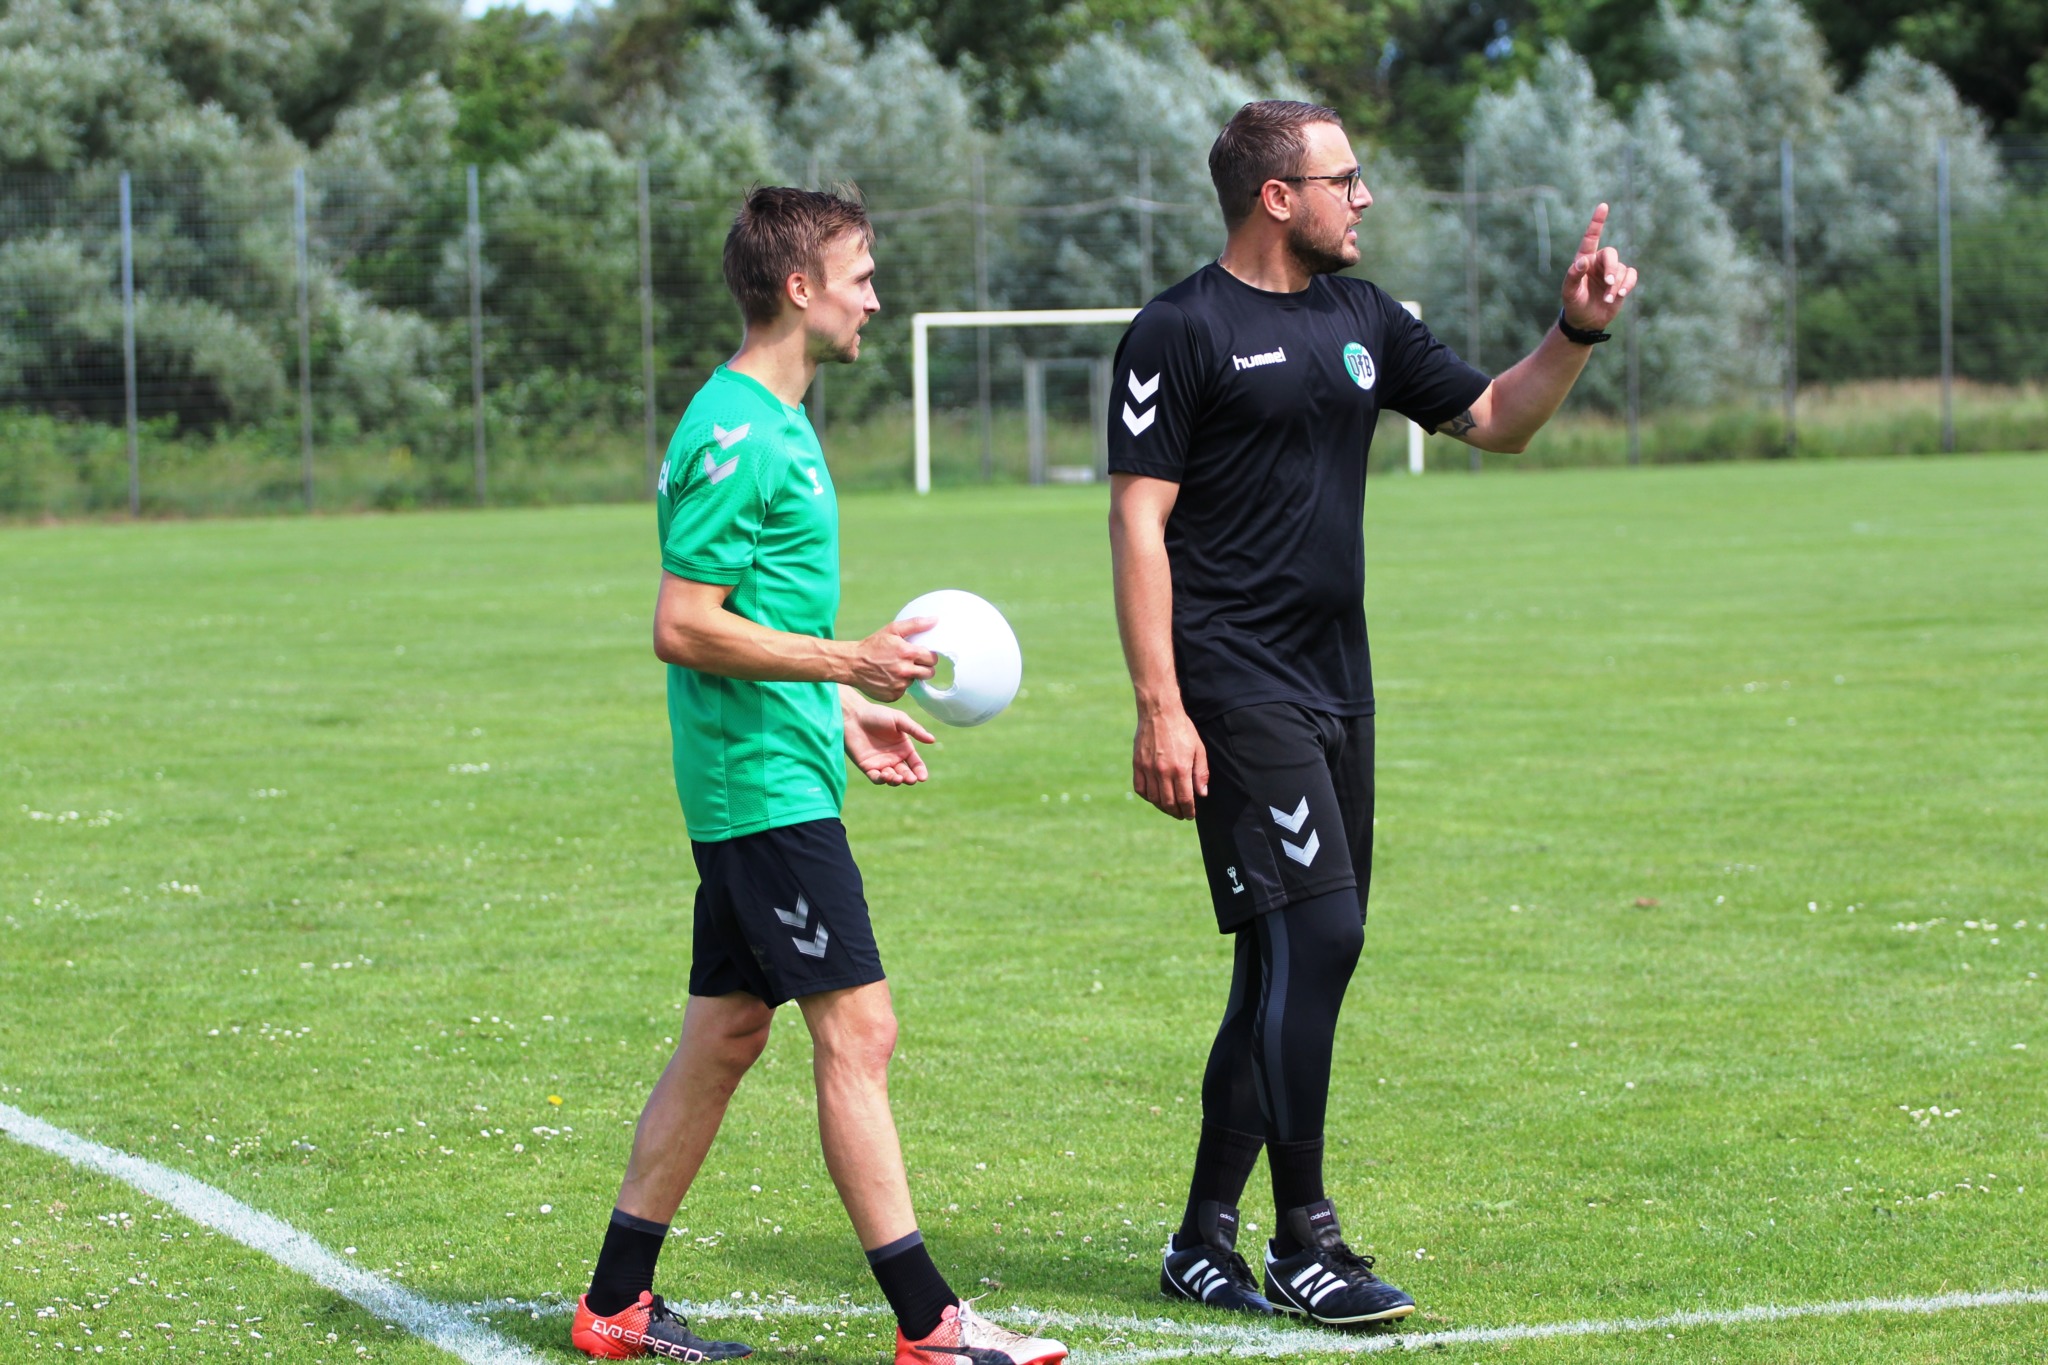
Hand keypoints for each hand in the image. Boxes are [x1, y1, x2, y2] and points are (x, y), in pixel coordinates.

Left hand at [844, 698, 935, 785]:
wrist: (853, 716)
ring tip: (895, 776)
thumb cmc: (877, 714)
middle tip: (910, 779)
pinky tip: (884, 776)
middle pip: (905, 773)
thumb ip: (915, 730)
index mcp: (903, 748)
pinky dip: (881, 780)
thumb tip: (932, 740)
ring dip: (895, 780)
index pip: (915, 764)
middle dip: (908, 778)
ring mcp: (881, 764)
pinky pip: (876, 778)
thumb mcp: (899, 720)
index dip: (920, 771)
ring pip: (891, 778)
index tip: (922, 777)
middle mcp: (894, 758)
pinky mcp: (867, 767)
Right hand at [845, 617, 936, 700]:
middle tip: (912, 662)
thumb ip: (916, 624)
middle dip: (924, 667)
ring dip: (910, 676)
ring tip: (897, 669)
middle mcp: (905, 671)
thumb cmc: (873, 645)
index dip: (929, 656)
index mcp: (908, 653)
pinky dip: (899, 685)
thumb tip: (935, 620)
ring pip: (915, 682)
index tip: (922, 655)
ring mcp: (899, 685)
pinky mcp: (893, 695)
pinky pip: (904, 691)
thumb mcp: (892, 629)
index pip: (933, 658)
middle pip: (929, 673)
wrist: (852, 664)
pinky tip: (889, 678)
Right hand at [1133, 705, 1207, 820]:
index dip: (1188, 811)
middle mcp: (1163, 771)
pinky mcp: (1137, 764)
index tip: (1190, 815)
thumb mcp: (1198, 749)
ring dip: (1162, 807)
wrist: (1159, 712)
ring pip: (1154, 798)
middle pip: (1168, 802)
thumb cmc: (1182, 729)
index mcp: (1181, 768)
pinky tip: (1154, 797)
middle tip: (1181, 814)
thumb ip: (1200, 773)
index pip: (1184, 799)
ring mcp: (1148, 768)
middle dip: (1176, 812)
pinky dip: (1147, 797)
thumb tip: (1201, 793)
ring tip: (1169, 808)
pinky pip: (1140, 788)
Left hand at [1560, 203, 1637, 331]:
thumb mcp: (1569, 292)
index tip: (1603, 206)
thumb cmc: (1574, 303)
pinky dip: (1628, 284)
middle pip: (1611, 254)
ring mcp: (1612, 271)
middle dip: (1612, 268)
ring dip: (1616, 284)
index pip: (1591, 238)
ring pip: (1622, 269)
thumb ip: (1573, 276)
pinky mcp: (1622, 281)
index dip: (1597, 222)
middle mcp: (1599, 262)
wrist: (1585, 320)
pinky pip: (1631, 276)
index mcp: (1584, 259)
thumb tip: (1582, 262)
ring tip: (1608, 298)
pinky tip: (1620, 294)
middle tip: (1608, 283)